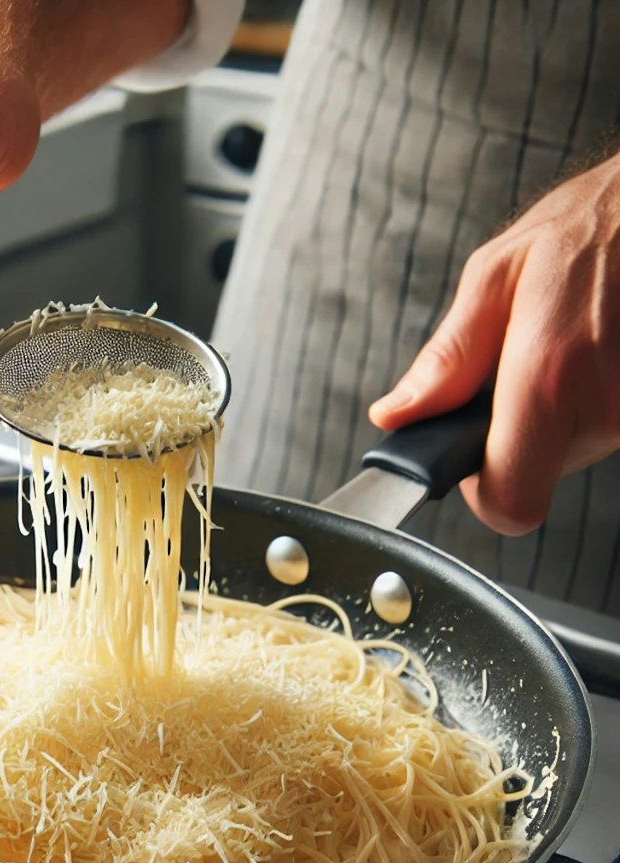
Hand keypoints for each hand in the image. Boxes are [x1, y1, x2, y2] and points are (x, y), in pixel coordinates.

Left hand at [369, 153, 619, 534]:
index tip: (466, 454)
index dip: (480, 490)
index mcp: (548, 380)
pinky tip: (589, 352)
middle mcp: (602, 411)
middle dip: (511, 433)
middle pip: (532, 474)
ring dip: (550, 414)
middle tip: (518, 367)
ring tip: (562, 346)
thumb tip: (397, 415)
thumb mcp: (496, 277)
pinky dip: (583, 402)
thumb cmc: (591, 225)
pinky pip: (599, 428)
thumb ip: (445, 360)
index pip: (509, 503)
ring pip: (567, 452)